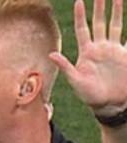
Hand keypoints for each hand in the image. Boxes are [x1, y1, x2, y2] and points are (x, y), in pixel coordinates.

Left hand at [50, 0, 126, 115]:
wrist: (109, 104)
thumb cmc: (89, 95)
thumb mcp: (75, 81)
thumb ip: (65, 66)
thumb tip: (51, 54)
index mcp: (87, 52)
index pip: (82, 29)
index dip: (80, 16)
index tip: (79, 1)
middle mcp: (100, 48)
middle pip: (99, 23)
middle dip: (99, 8)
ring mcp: (113, 50)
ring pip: (114, 25)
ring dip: (115, 12)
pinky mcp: (125, 55)